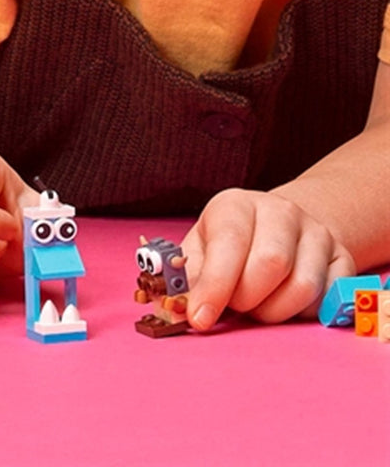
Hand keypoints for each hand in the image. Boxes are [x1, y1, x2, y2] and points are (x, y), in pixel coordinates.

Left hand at [181, 187, 355, 329]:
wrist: (280, 225)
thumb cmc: (231, 242)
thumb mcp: (202, 247)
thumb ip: (190, 274)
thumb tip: (179, 304)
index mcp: (236, 204)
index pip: (229, 244)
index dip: (214, 287)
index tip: (200, 318)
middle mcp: (280, 212)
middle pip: (271, 264)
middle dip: (247, 299)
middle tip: (236, 305)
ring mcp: (317, 233)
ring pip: (303, 287)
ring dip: (274, 311)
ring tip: (258, 304)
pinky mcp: (343, 258)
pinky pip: (327, 300)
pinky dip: (303, 314)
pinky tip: (284, 303)